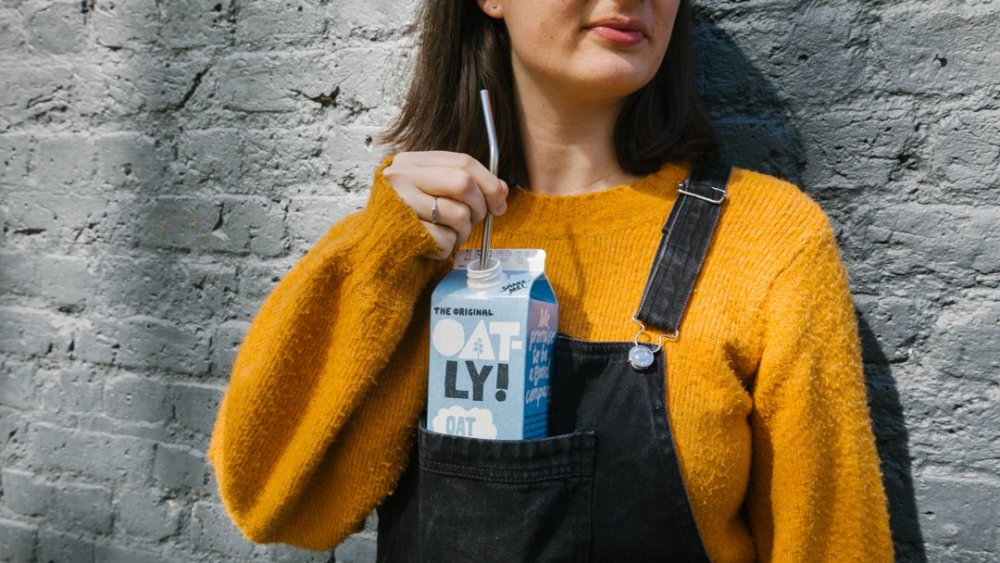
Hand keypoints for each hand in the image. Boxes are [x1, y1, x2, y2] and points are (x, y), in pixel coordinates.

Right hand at [383, 151, 508, 258]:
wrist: (372, 246)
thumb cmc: (407, 218)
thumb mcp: (434, 192)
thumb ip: (465, 185)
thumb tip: (501, 191)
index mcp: (412, 161)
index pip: (463, 161)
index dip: (489, 182)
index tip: (499, 202)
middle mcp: (402, 176)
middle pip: (463, 183)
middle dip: (479, 207)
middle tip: (474, 221)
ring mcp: (400, 202)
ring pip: (458, 214)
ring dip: (463, 231)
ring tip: (448, 234)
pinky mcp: (402, 230)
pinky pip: (444, 239)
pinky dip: (446, 248)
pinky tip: (432, 246)